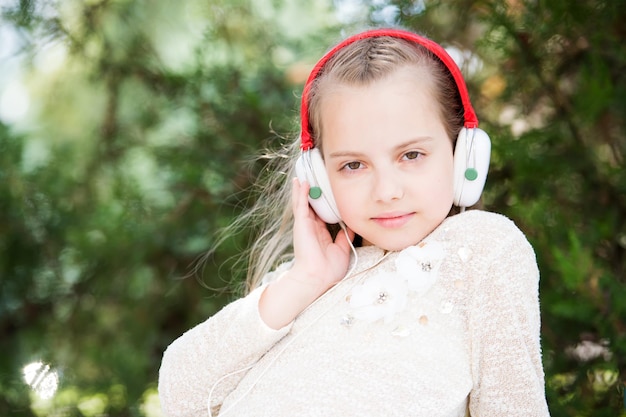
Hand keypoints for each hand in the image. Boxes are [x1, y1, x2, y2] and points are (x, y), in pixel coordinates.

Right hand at [289, 178, 353, 292]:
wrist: (317, 278)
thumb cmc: (329, 269)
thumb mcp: (342, 249)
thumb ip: (344, 236)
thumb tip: (350, 225)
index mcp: (320, 233)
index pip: (322, 212)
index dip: (324, 201)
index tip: (328, 190)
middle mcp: (311, 227)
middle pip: (312, 204)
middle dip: (313, 191)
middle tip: (315, 175)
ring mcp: (304, 225)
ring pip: (303, 202)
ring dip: (303, 188)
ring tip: (304, 173)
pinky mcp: (301, 224)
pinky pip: (300, 204)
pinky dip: (300, 192)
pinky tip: (301, 181)